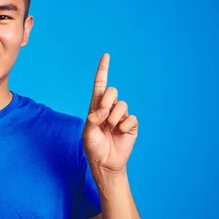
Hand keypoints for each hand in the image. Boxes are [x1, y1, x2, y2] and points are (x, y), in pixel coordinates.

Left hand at [83, 53, 137, 175]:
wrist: (105, 163)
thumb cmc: (93, 147)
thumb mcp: (87, 132)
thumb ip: (93, 118)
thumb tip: (103, 110)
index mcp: (96, 106)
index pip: (100, 85)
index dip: (103, 70)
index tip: (106, 56)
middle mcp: (109, 108)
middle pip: (113, 91)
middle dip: (107, 102)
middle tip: (102, 118)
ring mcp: (121, 116)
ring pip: (122, 104)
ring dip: (114, 118)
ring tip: (110, 129)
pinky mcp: (131, 125)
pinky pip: (130, 118)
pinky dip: (123, 126)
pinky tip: (120, 133)